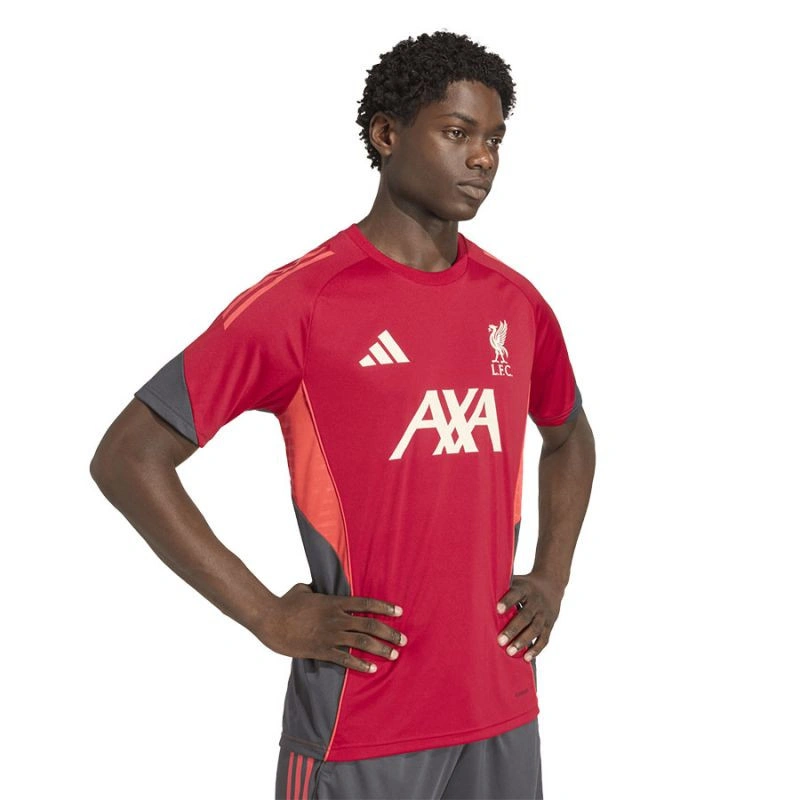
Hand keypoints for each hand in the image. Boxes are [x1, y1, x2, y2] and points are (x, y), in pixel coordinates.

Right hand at [261, 583, 406, 673]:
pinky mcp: (321, 650)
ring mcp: (330, 634)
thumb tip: (315, 587)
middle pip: (370, 624)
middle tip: (403, 640)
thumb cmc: (285, 602)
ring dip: (380, 649)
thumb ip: (314, 589)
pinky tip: (371, 669)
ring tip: (393, 655)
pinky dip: (360, 664)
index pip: (366, 603)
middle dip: (389, 632)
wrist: (270, 618)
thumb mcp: (303, 589)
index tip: (400, 612)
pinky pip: (345, 658)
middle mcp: (337, 617)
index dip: (385, 607)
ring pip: (362, 641)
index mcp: (335, 602)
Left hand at [496, 572, 563, 660]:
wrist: (551, 584)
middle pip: (526, 616)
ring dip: (523, 641)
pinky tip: (526, 658)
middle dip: (513, 629)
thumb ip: (501, 588)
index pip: (516, 594)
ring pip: (535, 629)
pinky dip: (536, 649)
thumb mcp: (516, 582)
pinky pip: (544, 638)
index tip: (497, 609)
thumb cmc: (524, 586)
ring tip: (510, 652)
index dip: (508, 601)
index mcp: (525, 589)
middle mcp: (536, 602)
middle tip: (500, 641)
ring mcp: (544, 614)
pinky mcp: (549, 625)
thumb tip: (477, 593)